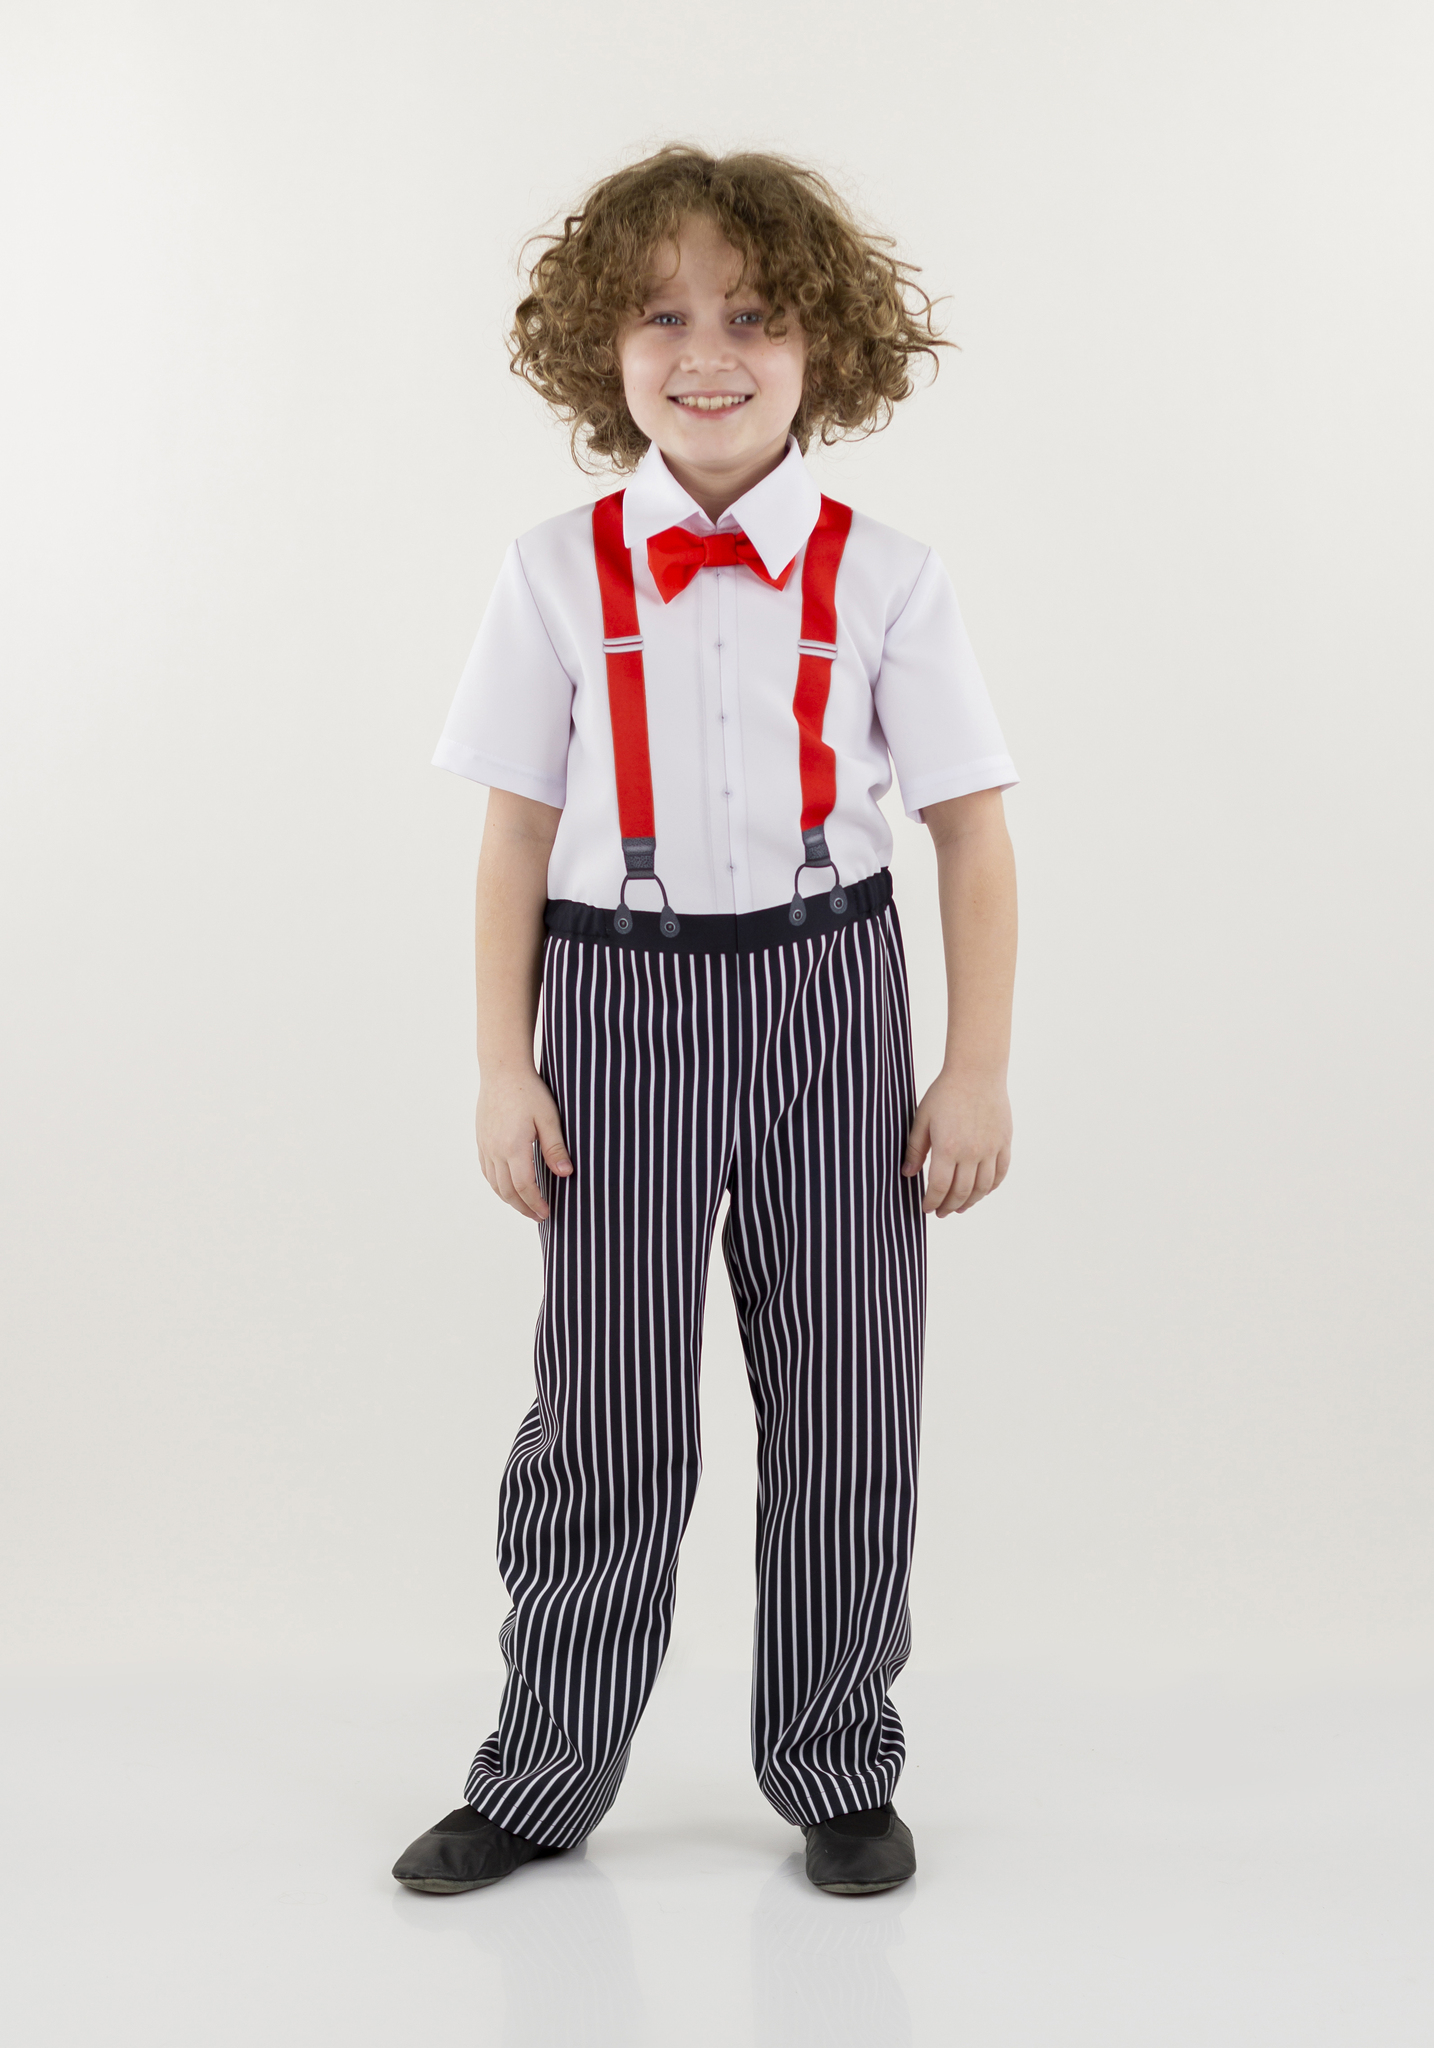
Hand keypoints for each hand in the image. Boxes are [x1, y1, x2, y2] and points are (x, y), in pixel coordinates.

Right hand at [475, 1066, 572, 1219]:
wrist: (502, 1071)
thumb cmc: (529, 1091)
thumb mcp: (549, 1118)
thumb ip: (555, 1148)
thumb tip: (565, 1174)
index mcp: (513, 1147)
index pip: (524, 1186)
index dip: (535, 1203)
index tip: (547, 1213)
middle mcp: (495, 1150)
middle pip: (507, 1191)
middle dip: (523, 1207)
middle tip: (539, 1216)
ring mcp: (485, 1146)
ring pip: (494, 1184)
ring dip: (509, 1199)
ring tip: (525, 1206)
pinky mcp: (481, 1140)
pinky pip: (486, 1171)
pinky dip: (497, 1185)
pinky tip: (508, 1187)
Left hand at [902, 1065, 1011, 1217]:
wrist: (977, 1072)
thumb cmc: (945, 1092)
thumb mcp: (923, 1119)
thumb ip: (915, 1149)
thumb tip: (907, 1174)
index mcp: (947, 1148)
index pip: (939, 1187)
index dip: (931, 1202)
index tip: (926, 1208)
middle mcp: (971, 1152)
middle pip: (961, 1192)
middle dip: (949, 1207)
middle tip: (942, 1212)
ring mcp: (990, 1149)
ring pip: (982, 1188)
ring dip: (970, 1202)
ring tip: (960, 1207)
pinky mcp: (1004, 1142)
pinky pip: (1000, 1173)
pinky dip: (991, 1187)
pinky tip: (982, 1192)